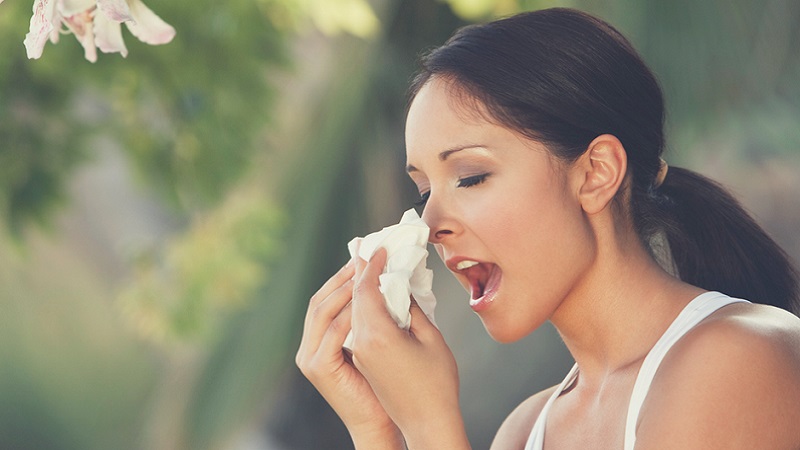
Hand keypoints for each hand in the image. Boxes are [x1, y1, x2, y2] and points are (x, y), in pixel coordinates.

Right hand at [295, 259, 403, 448]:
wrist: (381, 423)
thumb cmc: (387, 385)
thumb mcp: (382, 341)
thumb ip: (379, 315)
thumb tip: (393, 281)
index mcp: (322, 338)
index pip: (329, 297)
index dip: (346, 274)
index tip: (366, 253)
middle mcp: (310, 345)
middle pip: (321, 298)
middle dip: (344, 275)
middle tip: (365, 255)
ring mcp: (310, 357)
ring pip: (323, 310)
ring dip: (346, 288)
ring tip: (365, 270)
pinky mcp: (318, 367)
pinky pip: (333, 332)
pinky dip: (348, 312)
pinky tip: (365, 299)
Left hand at [350, 248, 470, 448]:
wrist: (427, 423)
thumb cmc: (437, 383)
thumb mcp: (432, 339)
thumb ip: (414, 310)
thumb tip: (402, 290)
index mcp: (376, 335)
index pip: (366, 290)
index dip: (371, 266)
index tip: (378, 249)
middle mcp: (361, 343)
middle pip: (352, 298)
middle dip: (358, 273)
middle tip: (367, 252)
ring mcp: (359, 354)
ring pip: (351, 312)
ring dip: (357, 290)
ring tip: (368, 270)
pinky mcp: (362, 362)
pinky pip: (355, 326)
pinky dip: (360, 308)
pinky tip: (372, 299)